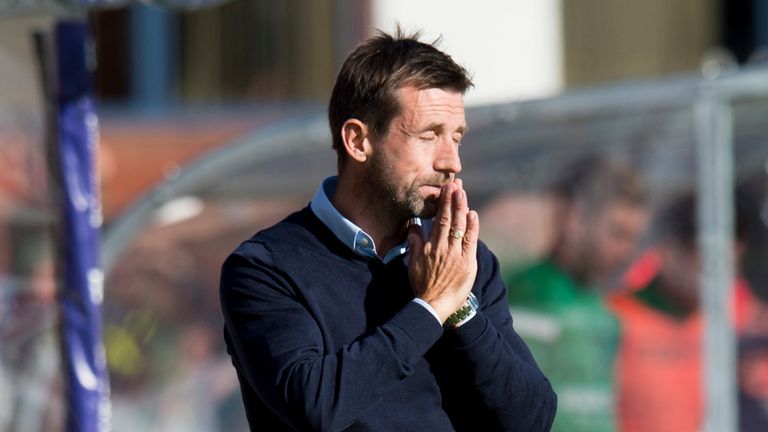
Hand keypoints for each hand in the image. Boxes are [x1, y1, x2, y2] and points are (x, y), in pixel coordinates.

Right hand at [408, 179, 478, 322]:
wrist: (434, 305)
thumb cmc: (423, 285)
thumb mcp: (413, 264)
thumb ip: (414, 244)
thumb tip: (413, 227)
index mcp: (430, 247)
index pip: (438, 220)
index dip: (443, 203)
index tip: (446, 189)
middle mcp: (443, 248)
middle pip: (450, 219)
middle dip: (454, 200)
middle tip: (456, 184)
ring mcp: (456, 255)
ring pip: (461, 227)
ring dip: (463, 208)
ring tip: (464, 192)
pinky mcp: (468, 263)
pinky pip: (471, 241)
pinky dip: (472, 227)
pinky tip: (473, 214)